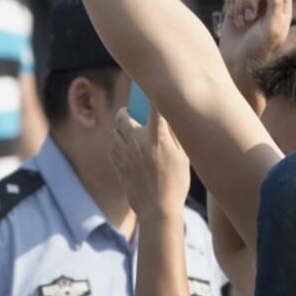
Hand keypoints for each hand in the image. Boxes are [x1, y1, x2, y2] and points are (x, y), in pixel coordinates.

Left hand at [111, 104, 189, 220]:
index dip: (151, 94)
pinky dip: (118, 141)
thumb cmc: (176, 183)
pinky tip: (127, 146)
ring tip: (130, 130)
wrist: (157, 210)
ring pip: (114, 130)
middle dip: (127, 111)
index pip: (154, 107)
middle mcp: (138, 142)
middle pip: (123, 116)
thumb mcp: (183, 157)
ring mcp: (125, 154)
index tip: (151, 86)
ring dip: (121, 126)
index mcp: (158, 138)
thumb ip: (175, 135)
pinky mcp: (118, 165)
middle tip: (134, 112)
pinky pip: (113, 145)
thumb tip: (170, 118)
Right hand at [218, 0, 292, 72]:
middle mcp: (267, 2)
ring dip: (240, 4)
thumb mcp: (272, 29)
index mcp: (282, 6)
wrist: (238, 63)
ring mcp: (250, 3)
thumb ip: (276, 5)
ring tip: (242, 23)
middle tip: (250, 17)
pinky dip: (230, 2)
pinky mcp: (234, 5)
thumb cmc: (259, 49)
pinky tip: (233, 18)